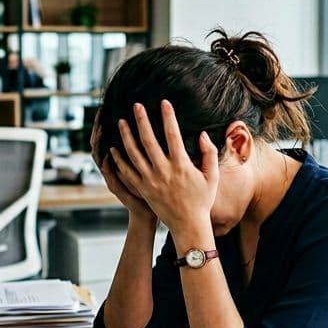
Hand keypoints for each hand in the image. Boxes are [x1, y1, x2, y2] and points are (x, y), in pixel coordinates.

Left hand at [111, 100, 218, 239]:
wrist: (188, 225)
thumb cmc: (202, 200)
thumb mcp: (212, 176)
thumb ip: (209, 153)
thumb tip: (203, 134)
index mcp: (181, 165)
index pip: (172, 135)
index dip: (168, 117)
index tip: (163, 103)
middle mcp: (164, 171)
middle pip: (148, 140)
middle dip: (141, 120)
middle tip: (136, 106)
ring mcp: (151, 180)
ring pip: (134, 154)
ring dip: (126, 136)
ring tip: (121, 122)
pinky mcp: (143, 189)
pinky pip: (127, 172)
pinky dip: (120, 159)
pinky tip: (115, 149)